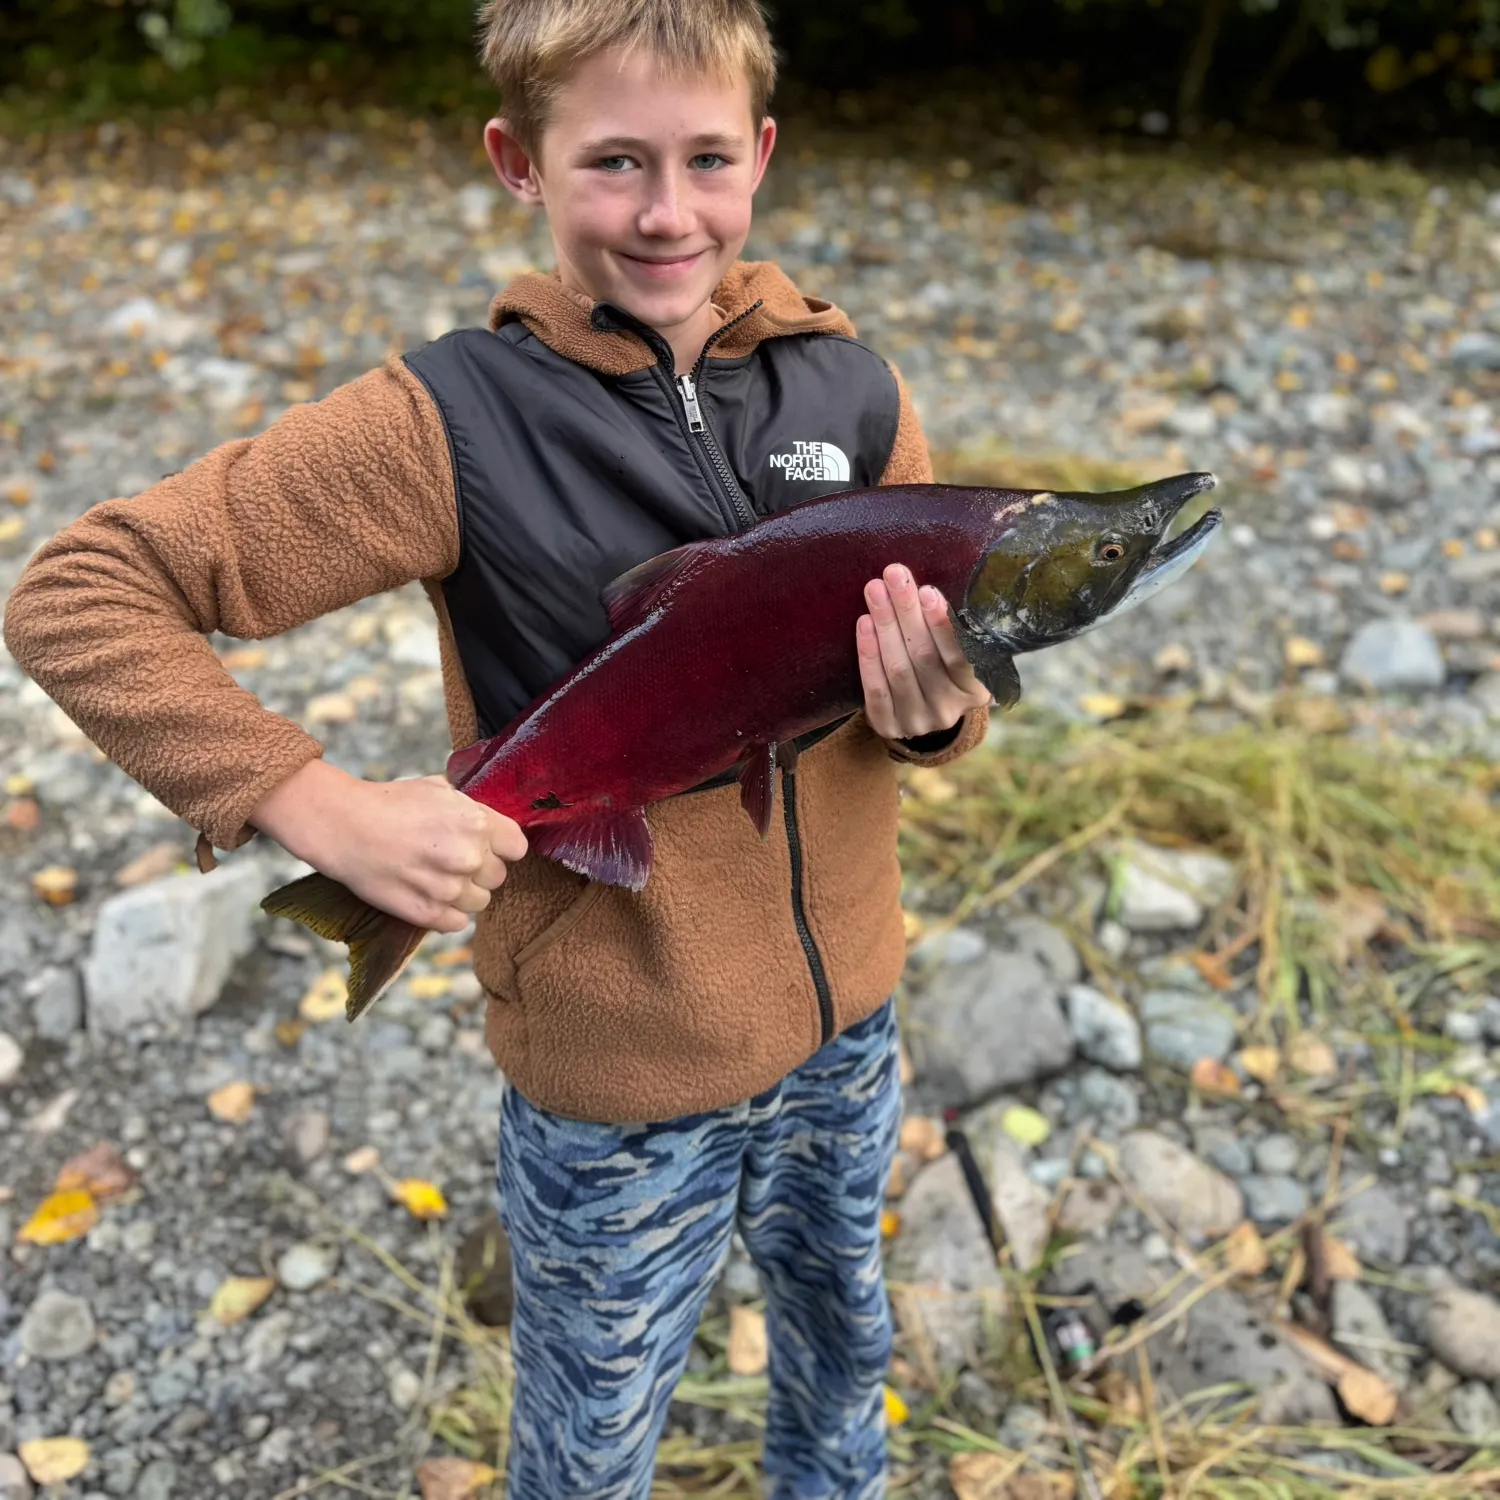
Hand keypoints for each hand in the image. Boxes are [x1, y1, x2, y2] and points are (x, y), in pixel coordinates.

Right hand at [250, 760, 526, 930]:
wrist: (343, 827)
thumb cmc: (389, 803)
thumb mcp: (439, 790)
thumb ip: (472, 810)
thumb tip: (492, 824)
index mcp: (477, 823)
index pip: (517, 847)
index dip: (501, 847)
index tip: (488, 847)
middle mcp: (469, 857)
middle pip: (498, 876)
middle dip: (479, 869)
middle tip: (448, 859)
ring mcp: (449, 888)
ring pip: (479, 902)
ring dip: (462, 893)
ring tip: (434, 876)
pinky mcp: (428, 914)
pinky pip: (458, 923)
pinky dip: (445, 913)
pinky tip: (426, 894)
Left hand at [857, 564, 991, 738]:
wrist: (921, 714)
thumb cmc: (942, 672)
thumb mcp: (959, 657)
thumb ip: (955, 633)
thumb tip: (928, 590)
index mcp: (974, 693)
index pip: (959, 657)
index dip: (941, 624)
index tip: (927, 590)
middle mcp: (947, 711)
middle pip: (924, 657)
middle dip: (906, 612)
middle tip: (893, 576)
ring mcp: (917, 722)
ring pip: (898, 669)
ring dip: (885, 625)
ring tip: (875, 591)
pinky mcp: (889, 726)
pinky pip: (875, 689)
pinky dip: (868, 655)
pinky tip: (864, 624)